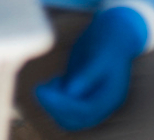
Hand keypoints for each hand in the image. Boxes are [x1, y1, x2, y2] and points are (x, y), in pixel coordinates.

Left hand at [35, 6, 148, 131]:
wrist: (114, 35)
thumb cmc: (108, 43)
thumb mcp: (100, 56)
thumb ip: (87, 75)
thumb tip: (71, 91)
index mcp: (111, 97)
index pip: (86, 111)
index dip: (64, 105)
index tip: (44, 92)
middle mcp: (102, 104)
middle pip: (76, 119)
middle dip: (55, 107)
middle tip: (39, 89)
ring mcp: (92, 101)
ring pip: (69, 116)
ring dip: (53, 104)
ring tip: (47, 84)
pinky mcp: (82, 95)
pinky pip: (66, 106)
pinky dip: (55, 98)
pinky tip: (54, 81)